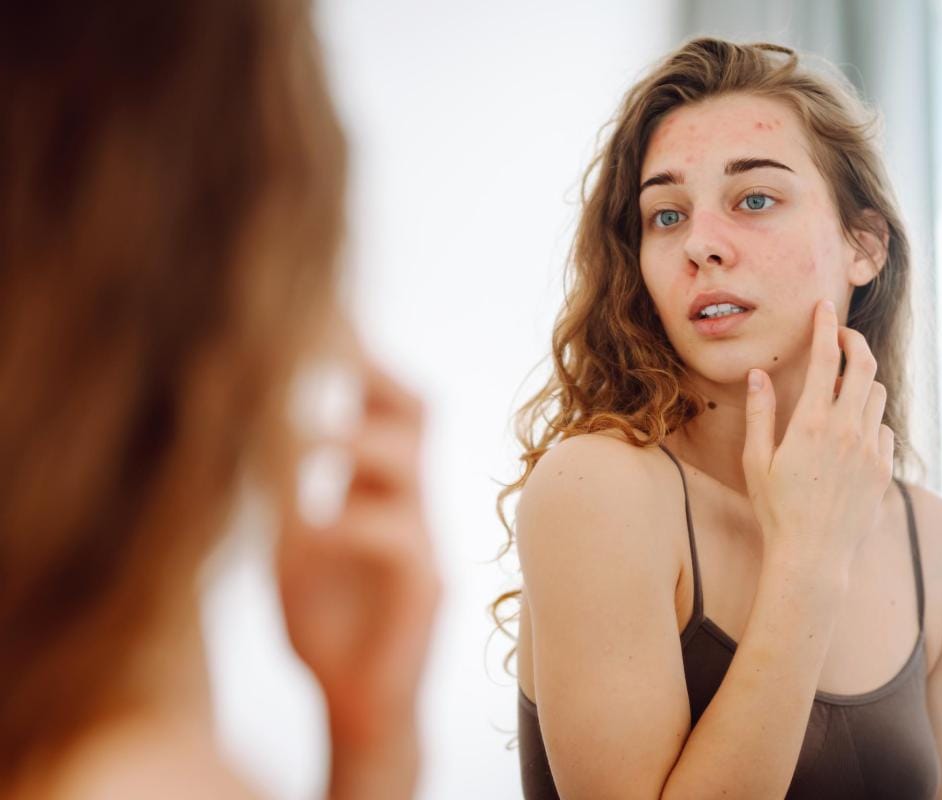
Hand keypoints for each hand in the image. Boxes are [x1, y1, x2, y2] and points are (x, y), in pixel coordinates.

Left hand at [276, 334, 440, 764]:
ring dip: (356, 442)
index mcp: (378, 487)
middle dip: (377, 372)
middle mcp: (408, 501)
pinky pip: (397, 538)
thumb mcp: (291, 547)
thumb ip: (285, 494)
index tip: (324, 309)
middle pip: (418, 410)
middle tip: (331, 344)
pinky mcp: (425, 588)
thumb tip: (252, 423)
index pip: (384, 402)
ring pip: (411, 463)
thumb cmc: (325, 622)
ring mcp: (422, 540)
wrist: (359, 702)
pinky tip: (312, 533)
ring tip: (307, 438)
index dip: (360, 355)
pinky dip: (348, 524)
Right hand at [741, 299, 893, 573]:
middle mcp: (847, 429)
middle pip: (864, 365)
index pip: (826, 357)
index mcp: (812, 422)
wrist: (814, 556)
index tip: (825, 307)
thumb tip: (759, 374)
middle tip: (843, 334)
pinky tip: (850, 433)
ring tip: (841, 388)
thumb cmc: (776, 509)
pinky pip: (883, 428)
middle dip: (855, 341)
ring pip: (878, 394)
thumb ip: (759, 413)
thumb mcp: (756, 461)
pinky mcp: (883, 469)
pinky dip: (869, 419)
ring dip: (862, 382)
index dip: (827, 325)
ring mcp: (870, 449)